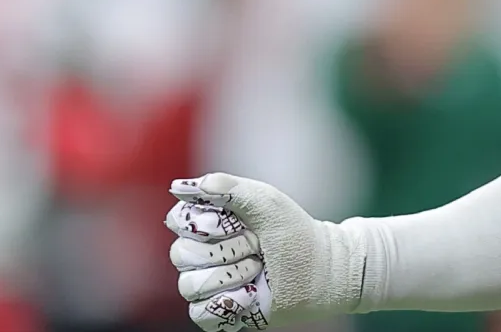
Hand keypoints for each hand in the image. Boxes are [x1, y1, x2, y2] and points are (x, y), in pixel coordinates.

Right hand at [166, 174, 366, 329]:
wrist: (321, 269)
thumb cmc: (294, 232)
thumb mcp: (266, 202)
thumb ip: (228, 188)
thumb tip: (180, 187)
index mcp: (209, 223)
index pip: (179, 220)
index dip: (206, 224)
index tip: (239, 223)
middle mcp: (202, 254)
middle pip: (181, 254)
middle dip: (226, 250)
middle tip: (257, 247)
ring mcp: (208, 284)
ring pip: (190, 285)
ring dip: (232, 276)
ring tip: (258, 269)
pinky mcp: (217, 312)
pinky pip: (200, 313)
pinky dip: (229, 303)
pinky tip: (251, 295)